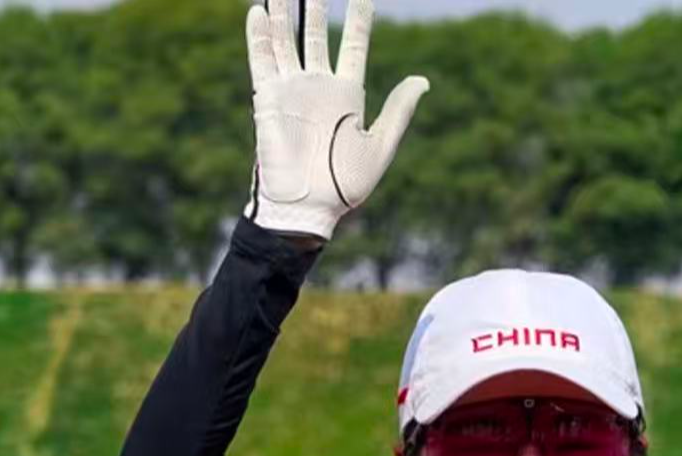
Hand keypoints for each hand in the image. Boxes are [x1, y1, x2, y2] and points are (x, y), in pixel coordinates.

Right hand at [244, 0, 428, 239]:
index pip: (353, 45)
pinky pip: (262, 61)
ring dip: (286, 11)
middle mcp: (318, 86)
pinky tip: (259, 12)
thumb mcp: (380, 146)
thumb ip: (398, 111)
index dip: (359, 18)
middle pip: (316, 34)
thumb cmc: (345, 186)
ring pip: (287, 40)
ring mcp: (292, 90)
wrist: (309, 209)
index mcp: (348, 94)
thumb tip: (422, 80)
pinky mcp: (268, 99)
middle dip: (317, 5)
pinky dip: (259, 36)